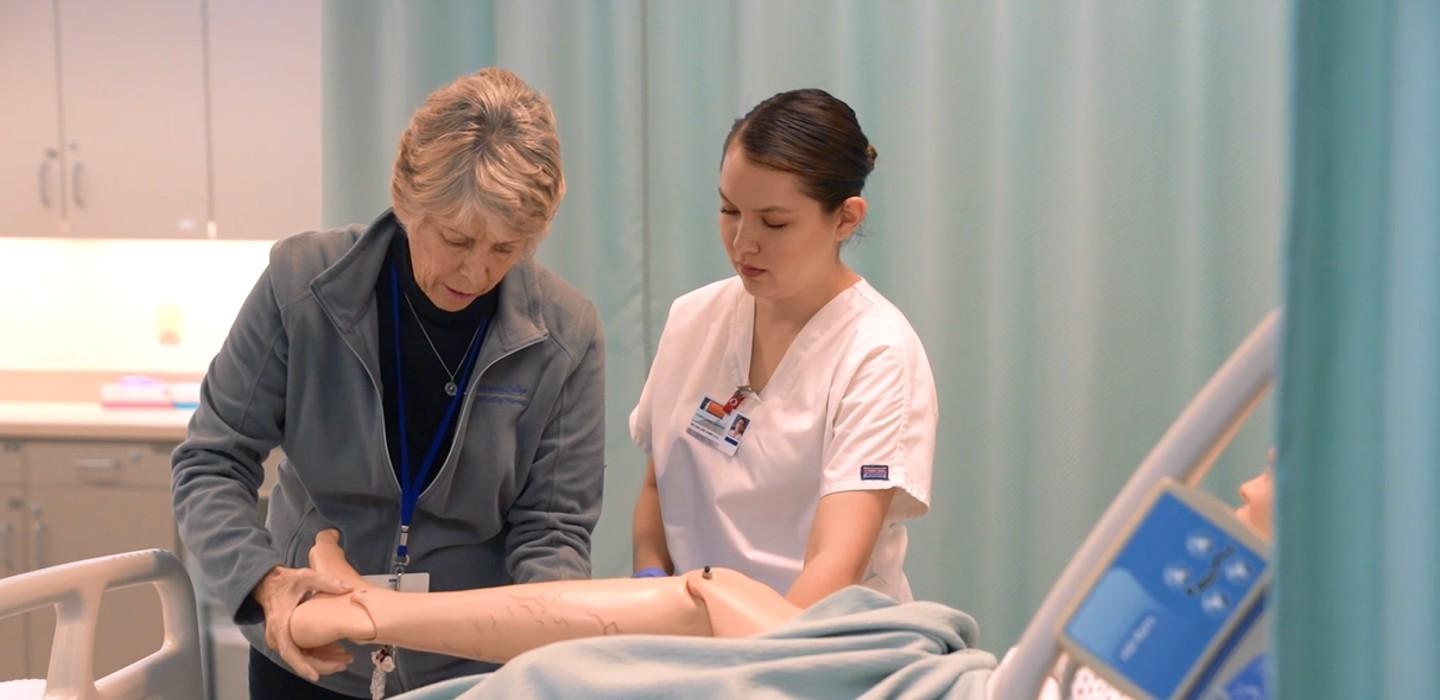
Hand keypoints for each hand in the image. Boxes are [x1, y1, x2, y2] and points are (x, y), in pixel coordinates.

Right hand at [252, 565, 353, 680]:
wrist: (268, 584)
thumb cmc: (284, 581)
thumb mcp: (304, 576)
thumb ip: (326, 581)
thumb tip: (347, 588)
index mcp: (280, 623)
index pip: (289, 651)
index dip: (302, 665)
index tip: (315, 675)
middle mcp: (278, 636)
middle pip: (299, 658)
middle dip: (322, 664)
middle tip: (345, 662)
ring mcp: (282, 640)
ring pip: (303, 657)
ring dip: (324, 661)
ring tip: (346, 659)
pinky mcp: (288, 640)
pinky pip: (303, 652)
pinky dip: (320, 654)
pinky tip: (338, 651)